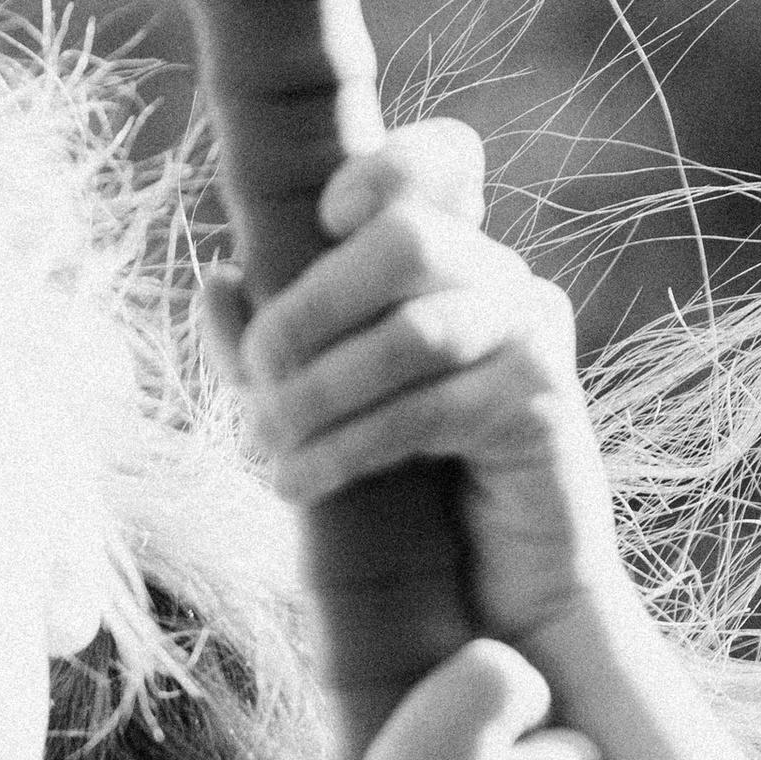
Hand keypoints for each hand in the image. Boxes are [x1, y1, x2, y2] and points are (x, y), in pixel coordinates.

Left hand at [221, 122, 625, 655]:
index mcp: (452, 260)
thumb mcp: (316, 411)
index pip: (440, 161)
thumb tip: (216, 282)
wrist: (497, 598)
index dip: (381, 171)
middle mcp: (502, 281)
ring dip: (318, 392)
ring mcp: (533, 340)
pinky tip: (299, 484)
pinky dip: (347, 448)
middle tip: (255, 375)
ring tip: (264, 444)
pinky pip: (429, 410)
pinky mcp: (544, 409)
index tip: (321, 219)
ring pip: (414, 332)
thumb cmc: (405, 495)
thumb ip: (266, 348)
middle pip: (408, 239)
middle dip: (309, 307)